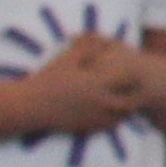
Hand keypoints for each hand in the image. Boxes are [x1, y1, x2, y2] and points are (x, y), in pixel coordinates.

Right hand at [21, 35, 148, 135]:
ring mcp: (94, 117)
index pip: (127, 81)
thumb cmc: (48, 80)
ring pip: (122, 116)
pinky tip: (111, 112)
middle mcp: (99, 102)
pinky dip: (114, 119)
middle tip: (134, 89)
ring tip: (125, 99)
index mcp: (96, 84)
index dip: (133, 76)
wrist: (30, 106)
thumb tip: (100, 39)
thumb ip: (86, 48)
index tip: (133, 72)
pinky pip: (109, 126)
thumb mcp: (66, 60)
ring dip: (126, 108)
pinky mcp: (87, 128)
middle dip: (134, 95)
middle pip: (130, 102)